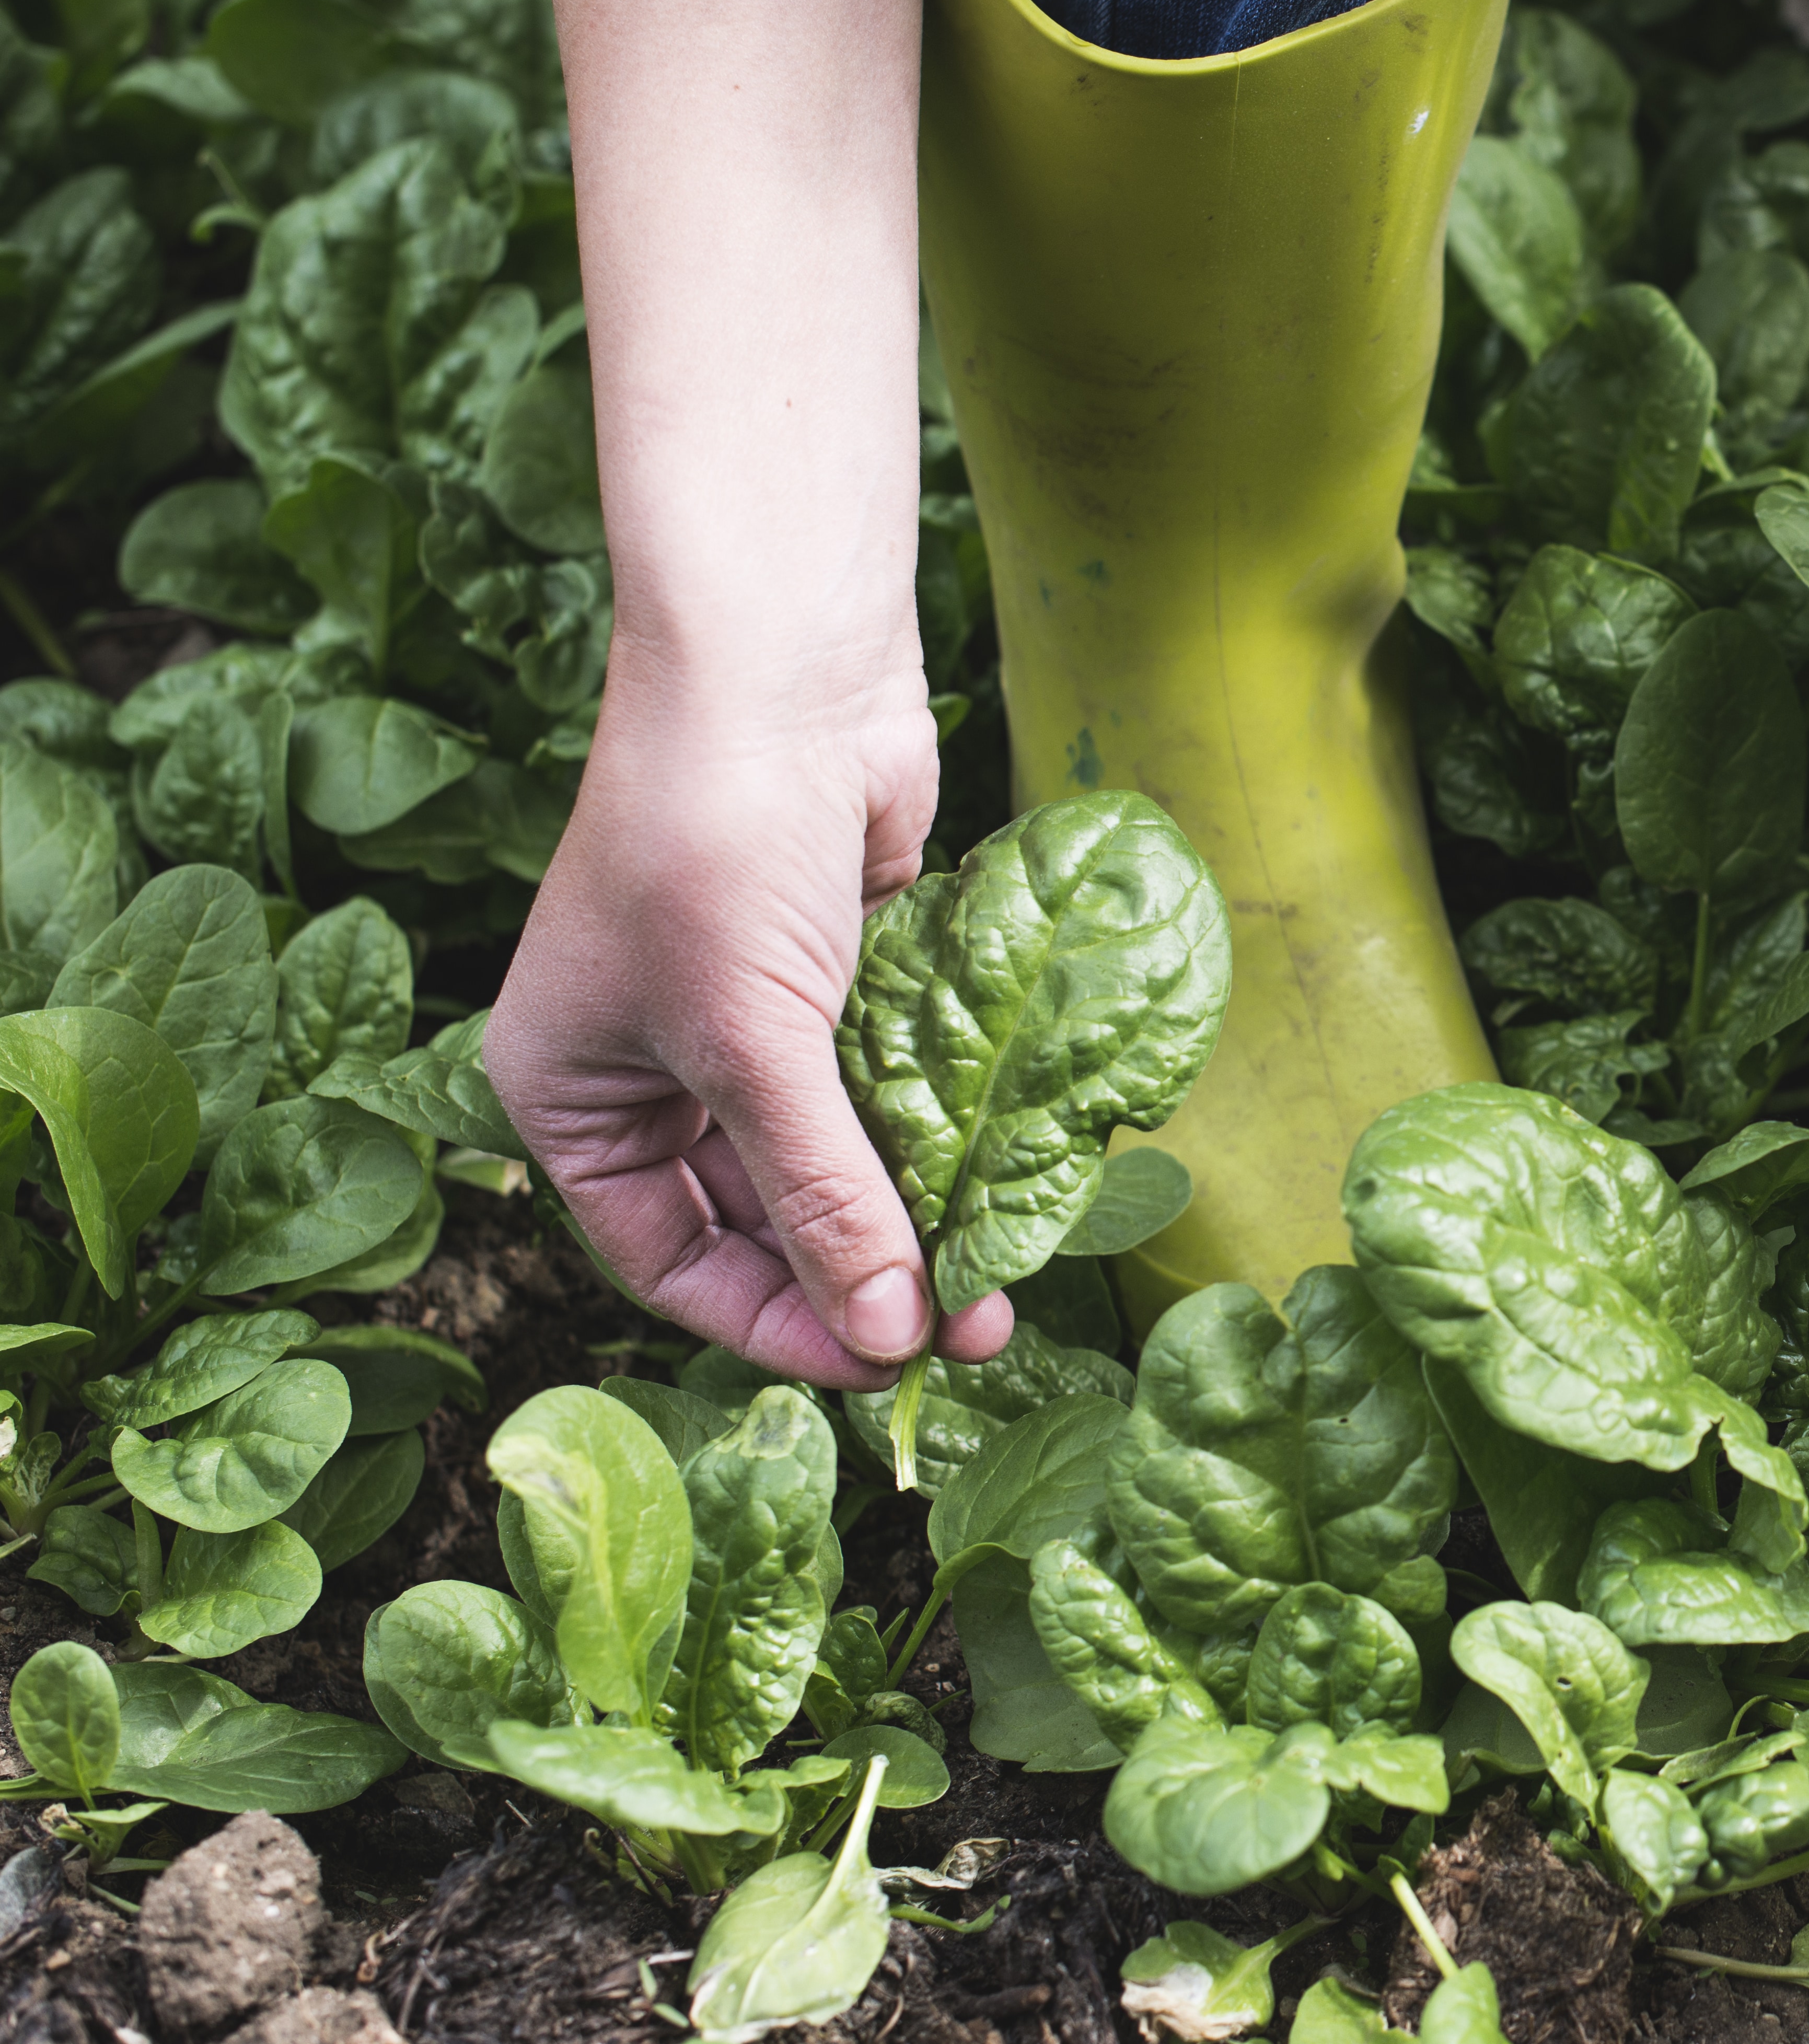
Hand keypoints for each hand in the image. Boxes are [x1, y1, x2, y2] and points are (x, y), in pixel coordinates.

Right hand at [491, 648, 1014, 1386]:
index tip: (878, 1366)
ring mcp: (747, 1026)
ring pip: (834, 1164)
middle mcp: (652, 1070)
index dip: (775, 1322)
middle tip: (962, 1332)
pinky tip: (999, 1190)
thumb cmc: (717, 845)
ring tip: (997, 1281)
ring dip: (910, 1222)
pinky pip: (885, 1096)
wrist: (781, 677)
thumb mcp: (755, 1045)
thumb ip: (823, 1193)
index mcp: (573, 1097)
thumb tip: (886, 1329)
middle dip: (859, 1277)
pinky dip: (935, 1142)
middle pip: (760, 1222)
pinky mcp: (837, 985)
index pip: (671, 1261)